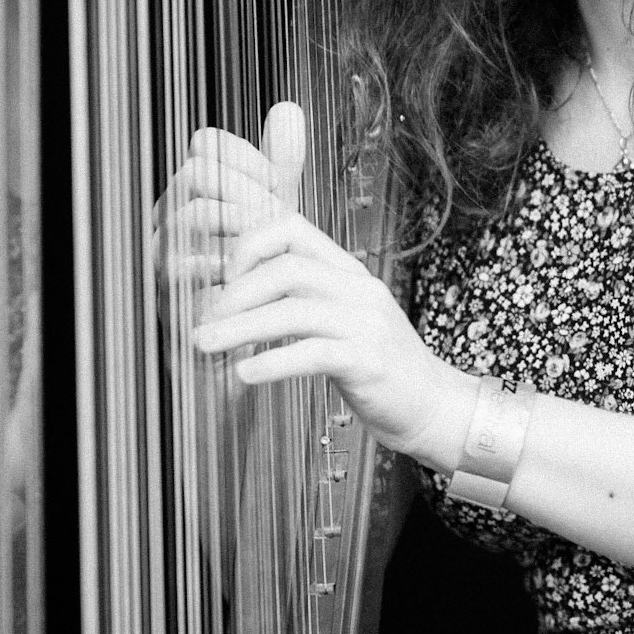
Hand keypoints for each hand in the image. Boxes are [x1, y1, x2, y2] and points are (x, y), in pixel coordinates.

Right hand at [151, 101, 305, 300]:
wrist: (249, 336)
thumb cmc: (261, 268)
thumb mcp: (277, 213)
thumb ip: (281, 164)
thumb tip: (288, 108)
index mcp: (194, 192)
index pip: (205, 143)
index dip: (245, 156)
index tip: (278, 184)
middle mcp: (169, 216)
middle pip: (196, 172)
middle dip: (245, 191)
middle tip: (277, 218)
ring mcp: (162, 254)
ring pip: (192, 213)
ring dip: (240, 227)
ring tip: (269, 248)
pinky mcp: (166, 297)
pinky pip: (187, 267)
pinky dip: (227, 269)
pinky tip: (253, 278)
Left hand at [187, 104, 474, 469]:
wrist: (434, 405)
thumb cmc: (378, 366)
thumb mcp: (342, 320)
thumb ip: (302, 301)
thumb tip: (235, 297)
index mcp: (347, 271)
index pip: (291, 227)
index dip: (247, 245)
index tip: (219, 279)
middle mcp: (359, 288)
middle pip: (286, 268)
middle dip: (234, 292)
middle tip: (200, 320)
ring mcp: (367, 324)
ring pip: (294, 311)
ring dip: (240, 328)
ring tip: (203, 345)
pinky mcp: (369, 362)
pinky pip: (314, 354)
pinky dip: (272, 362)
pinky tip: (243, 376)